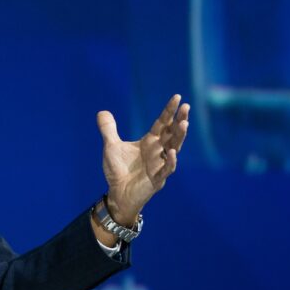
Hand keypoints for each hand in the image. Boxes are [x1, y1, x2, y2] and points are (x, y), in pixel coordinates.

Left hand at [96, 94, 189, 224]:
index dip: (169, 111)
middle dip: (180, 120)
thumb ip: (108, 129)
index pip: (162, 123)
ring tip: (184, 123)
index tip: (178, 97)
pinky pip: (167, 169)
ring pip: (174, 148)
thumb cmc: (118, 170)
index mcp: (150, 142)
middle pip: (172, 133)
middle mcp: (158, 151)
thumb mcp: (110, 146)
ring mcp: (160, 164)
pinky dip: (171, 161)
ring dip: (179, 136)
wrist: (117, 193)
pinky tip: (172, 152)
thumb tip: (102, 112)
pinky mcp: (158, 179)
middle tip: (186, 107)